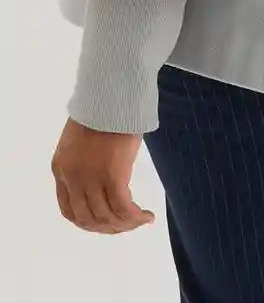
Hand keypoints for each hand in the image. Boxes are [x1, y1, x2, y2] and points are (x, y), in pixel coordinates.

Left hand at [51, 116, 154, 232]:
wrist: (112, 91)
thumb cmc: (102, 107)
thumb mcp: (81, 138)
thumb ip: (84, 160)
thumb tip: (99, 175)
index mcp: (60, 169)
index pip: (69, 210)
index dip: (89, 222)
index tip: (107, 222)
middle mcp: (72, 178)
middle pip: (88, 218)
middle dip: (109, 228)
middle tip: (128, 225)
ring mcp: (90, 179)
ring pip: (106, 217)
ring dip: (125, 225)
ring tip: (141, 221)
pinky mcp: (112, 176)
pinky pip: (123, 208)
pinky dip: (135, 217)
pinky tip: (147, 216)